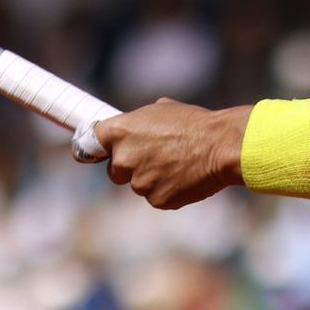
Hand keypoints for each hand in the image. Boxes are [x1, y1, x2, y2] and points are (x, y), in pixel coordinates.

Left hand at [89, 100, 247, 208]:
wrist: (221, 147)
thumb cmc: (194, 123)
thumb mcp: (162, 110)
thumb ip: (140, 122)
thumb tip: (139, 126)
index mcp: (119, 132)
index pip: (87, 144)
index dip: (94, 149)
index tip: (93, 154)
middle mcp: (123, 159)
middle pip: (115, 170)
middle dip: (131, 166)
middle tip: (156, 156)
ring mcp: (139, 183)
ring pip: (139, 185)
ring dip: (153, 178)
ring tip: (178, 164)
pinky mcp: (157, 200)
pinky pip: (157, 197)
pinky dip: (168, 190)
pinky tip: (185, 177)